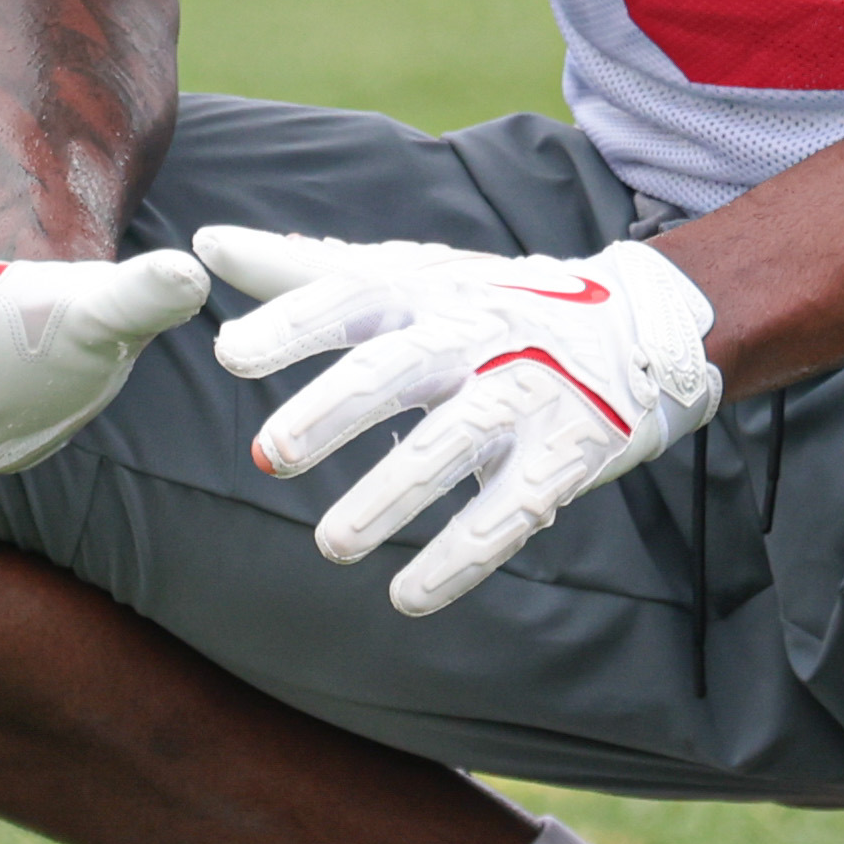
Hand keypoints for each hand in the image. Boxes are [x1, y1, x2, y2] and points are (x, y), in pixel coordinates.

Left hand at [192, 226, 725, 617]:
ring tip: (331, 545)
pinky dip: (459, 559)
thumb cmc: (492, 304)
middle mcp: (476, 336)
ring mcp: (525, 395)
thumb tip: (205, 246)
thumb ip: (305, 269)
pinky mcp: (564, 456)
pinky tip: (408, 597)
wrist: (638, 329)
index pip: (353, 298)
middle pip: (398, 370)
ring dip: (390, 497)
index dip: (293, 324)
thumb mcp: (409, 275)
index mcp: (429, 292)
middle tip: (267, 455)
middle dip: (332, 410)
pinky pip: (509, 513)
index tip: (229, 353)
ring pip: (452, 446)